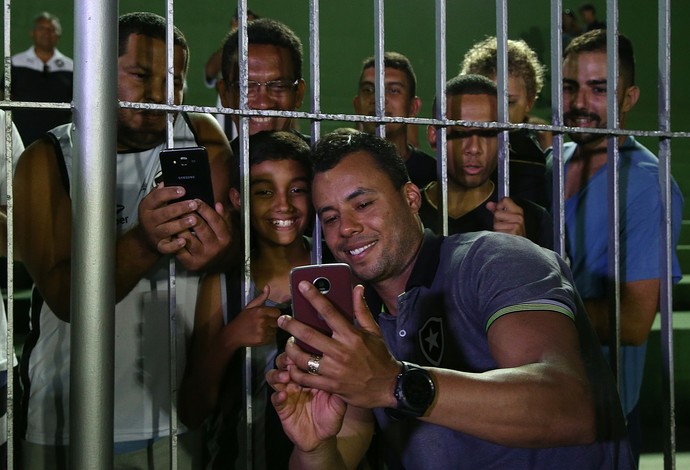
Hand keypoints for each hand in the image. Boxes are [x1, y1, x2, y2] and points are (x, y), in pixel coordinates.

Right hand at [137, 185, 200, 253]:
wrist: (145, 239)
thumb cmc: (155, 217)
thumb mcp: (154, 204)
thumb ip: (160, 193)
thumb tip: (168, 180)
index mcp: (147, 207)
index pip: (157, 197)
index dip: (170, 193)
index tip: (183, 190)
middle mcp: (149, 220)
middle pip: (164, 213)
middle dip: (180, 208)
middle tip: (194, 204)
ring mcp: (154, 234)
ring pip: (167, 229)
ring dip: (181, 224)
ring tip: (194, 219)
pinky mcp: (159, 246)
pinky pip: (167, 247)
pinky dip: (175, 245)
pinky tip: (184, 241)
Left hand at [174, 200, 232, 270]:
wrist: (218, 265)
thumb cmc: (220, 243)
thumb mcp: (227, 230)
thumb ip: (224, 216)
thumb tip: (218, 204)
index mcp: (224, 238)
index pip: (214, 220)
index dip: (204, 208)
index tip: (196, 200)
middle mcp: (214, 248)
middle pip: (200, 227)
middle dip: (189, 214)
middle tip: (181, 206)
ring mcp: (202, 257)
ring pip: (187, 237)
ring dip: (179, 226)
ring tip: (174, 217)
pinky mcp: (191, 263)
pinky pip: (179, 249)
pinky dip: (174, 240)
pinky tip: (172, 232)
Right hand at [224, 286, 280, 348]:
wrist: (232, 335)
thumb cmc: (242, 320)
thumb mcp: (250, 306)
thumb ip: (261, 297)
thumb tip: (267, 286)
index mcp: (260, 310)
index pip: (277, 312)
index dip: (273, 315)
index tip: (268, 317)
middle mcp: (262, 320)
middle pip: (276, 322)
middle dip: (271, 323)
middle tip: (263, 324)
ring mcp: (263, 330)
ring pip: (274, 330)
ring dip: (270, 331)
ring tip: (261, 330)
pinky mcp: (262, 339)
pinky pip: (272, 338)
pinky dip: (268, 338)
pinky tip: (260, 335)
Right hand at [268, 352, 346, 452]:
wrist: (321, 437)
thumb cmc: (331, 416)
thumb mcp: (339, 402)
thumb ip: (338, 388)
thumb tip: (342, 373)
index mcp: (310, 376)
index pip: (302, 358)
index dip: (300, 352)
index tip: (303, 350)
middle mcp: (297, 381)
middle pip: (284, 362)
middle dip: (285, 359)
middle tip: (291, 361)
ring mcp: (288, 393)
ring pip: (274, 376)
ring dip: (277, 374)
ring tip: (285, 377)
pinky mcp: (282, 407)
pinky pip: (275, 398)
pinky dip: (277, 395)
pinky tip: (284, 395)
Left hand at [277, 284, 399, 409]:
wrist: (388, 387)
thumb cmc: (380, 357)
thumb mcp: (374, 332)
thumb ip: (361, 310)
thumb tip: (357, 288)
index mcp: (351, 336)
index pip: (329, 312)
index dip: (314, 296)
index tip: (302, 285)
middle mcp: (340, 352)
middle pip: (308, 334)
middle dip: (291, 325)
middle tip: (282, 319)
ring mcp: (334, 370)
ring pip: (302, 358)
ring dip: (291, 349)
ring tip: (289, 343)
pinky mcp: (330, 386)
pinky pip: (305, 379)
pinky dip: (295, 372)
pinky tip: (292, 366)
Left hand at [486, 197, 525, 236]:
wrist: (517, 246)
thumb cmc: (512, 232)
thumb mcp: (506, 218)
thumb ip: (497, 210)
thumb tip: (489, 204)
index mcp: (518, 211)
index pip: (505, 200)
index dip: (499, 206)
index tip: (501, 212)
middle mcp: (518, 218)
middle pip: (497, 213)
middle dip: (497, 220)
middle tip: (503, 226)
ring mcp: (516, 226)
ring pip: (496, 224)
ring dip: (497, 229)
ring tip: (503, 232)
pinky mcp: (512, 234)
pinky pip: (497, 232)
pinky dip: (498, 236)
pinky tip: (503, 238)